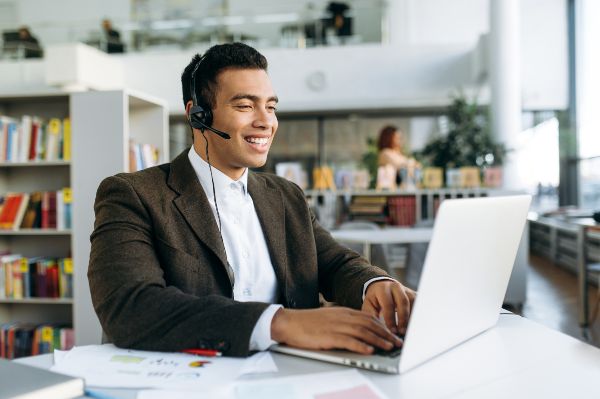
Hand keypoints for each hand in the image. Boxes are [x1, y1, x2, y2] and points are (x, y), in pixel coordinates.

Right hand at [271, 307, 401, 354]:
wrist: (289, 322)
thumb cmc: (308, 323)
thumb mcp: (329, 318)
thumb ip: (344, 321)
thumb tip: (359, 330)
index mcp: (343, 312)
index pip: (369, 317)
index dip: (383, 326)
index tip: (393, 334)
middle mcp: (342, 317)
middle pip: (370, 324)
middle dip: (386, 334)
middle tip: (397, 343)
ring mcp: (336, 326)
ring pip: (363, 332)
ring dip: (378, 340)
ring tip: (389, 347)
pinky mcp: (329, 336)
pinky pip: (348, 341)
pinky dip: (361, 346)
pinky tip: (369, 350)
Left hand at [362, 280, 415, 334]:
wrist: (382, 286)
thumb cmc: (375, 299)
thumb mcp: (369, 305)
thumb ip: (372, 316)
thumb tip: (377, 331)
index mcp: (383, 289)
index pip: (388, 304)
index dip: (390, 318)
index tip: (392, 331)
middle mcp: (396, 287)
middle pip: (403, 302)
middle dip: (403, 318)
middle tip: (402, 332)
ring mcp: (407, 290)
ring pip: (413, 303)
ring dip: (412, 318)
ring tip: (409, 331)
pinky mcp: (414, 294)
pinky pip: (419, 305)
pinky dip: (417, 316)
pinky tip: (414, 326)